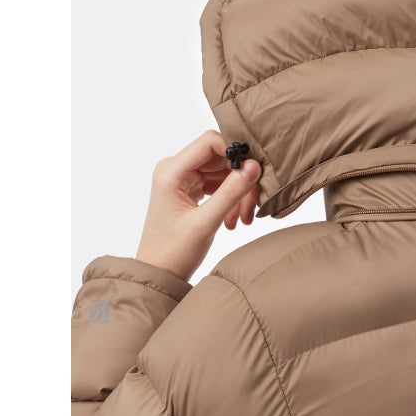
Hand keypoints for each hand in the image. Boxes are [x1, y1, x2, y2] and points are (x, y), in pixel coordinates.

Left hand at [135, 130, 262, 280]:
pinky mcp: (191, 188)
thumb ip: (231, 192)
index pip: (209, 142)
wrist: (159, 274)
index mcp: (170, 171)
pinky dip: (232, 198)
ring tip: (244, 217)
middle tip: (255, 201)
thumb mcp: (206, 222)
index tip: (254, 171)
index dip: (235, 151)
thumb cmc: (174, 252)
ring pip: (223, 171)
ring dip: (239, 191)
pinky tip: (236, 218)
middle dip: (240, 177)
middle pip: (219, 157)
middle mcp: (175, 169)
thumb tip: (254, 166)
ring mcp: (183, 178)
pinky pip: (219, 183)